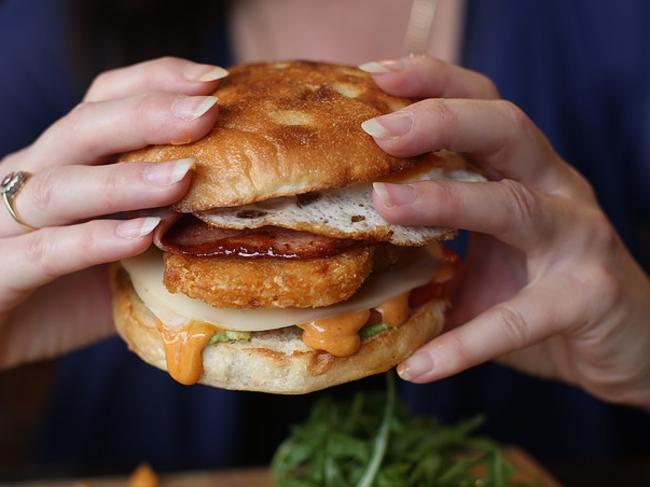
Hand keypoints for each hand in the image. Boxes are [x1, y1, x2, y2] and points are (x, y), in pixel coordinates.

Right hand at [0, 57, 227, 368]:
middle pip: (84, 128)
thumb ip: (170, 223)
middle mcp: (32, 179)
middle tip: (208, 111)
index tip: (215, 80)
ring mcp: (5, 224)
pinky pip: (43, 252)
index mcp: (66, 162)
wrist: (9, 343)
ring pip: (59, 186)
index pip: (104, 101)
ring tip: (184, 175)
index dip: (156, 81)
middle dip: (150, 114)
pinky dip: (93, 241)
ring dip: (126, 178)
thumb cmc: (77, 291)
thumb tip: (248, 208)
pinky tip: (142, 236)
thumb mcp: (128, 249)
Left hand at [361, 56, 649, 406]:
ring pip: (514, 204)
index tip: (375, 75)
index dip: (434, 82)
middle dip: (440, 120)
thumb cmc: (542, 286)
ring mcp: (576, 238)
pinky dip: (466, 342)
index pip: (482, 106)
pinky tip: (419, 366)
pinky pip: (519, 319)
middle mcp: (553, 189)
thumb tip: (347, 246)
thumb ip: (434, 239)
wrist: (624, 341)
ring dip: (445, 202)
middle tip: (377, 130)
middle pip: (505, 128)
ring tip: (384, 204)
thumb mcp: (487, 251)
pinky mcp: (588, 296)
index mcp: (523, 169)